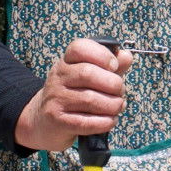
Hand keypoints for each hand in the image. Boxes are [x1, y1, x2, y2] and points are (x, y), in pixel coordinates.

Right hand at [14, 38, 134, 151]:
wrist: (42, 121)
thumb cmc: (73, 95)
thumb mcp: (89, 76)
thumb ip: (110, 66)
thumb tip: (127, 56)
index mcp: (66, 61)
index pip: (79, 47)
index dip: (101, 55)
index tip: (115, 66)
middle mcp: (58, 77)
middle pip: (87, 73)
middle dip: (112, 84)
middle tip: (120, 92)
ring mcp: (55, 98)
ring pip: (90, 99)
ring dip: (112, 105)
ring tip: (118, 107)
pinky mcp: (57, 120)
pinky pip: (85, 122)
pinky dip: (104, 122)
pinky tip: (110, 120)